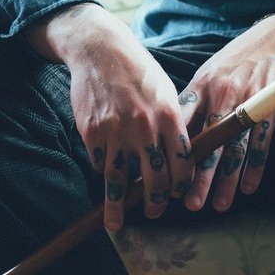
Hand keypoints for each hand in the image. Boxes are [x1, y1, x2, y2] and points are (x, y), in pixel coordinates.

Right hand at [25, 3, 194, 230]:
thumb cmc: (140, 73)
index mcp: (170, 117)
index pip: (182, 164)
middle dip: (154, 202)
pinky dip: (104, 172)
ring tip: (117, 222)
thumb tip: (182, 159)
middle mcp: (145, 128)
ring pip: (120, 179)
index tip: (178, 196)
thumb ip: (175, 125)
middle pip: (154, 178)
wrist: (101, 52)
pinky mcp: (92, 132)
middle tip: (153, 212)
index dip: (181, 186)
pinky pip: (100, 163)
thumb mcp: (167, 93)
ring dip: (119, 204)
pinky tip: (106, 177)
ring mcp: (116, 132)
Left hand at [179, 11, 274, 211]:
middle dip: (197, 178)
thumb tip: (176, 134)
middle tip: (188, 204)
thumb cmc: (239, 56)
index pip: (181, 126)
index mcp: (202, 87)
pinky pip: (261, 144)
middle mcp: (222, 96)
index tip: (162, 178)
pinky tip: (247, 187)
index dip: (171, 153)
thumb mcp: (210, 72)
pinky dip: (254, 168)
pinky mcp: (271, 108)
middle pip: (207, 145)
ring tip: (219, 205)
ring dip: (226, 181)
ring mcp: (247, 104)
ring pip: (233, 150)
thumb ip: (194, 102)